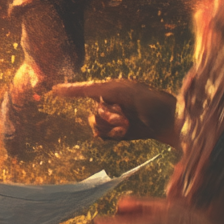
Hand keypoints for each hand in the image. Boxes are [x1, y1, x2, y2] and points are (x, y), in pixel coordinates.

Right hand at [53, 79, 177, 144]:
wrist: (169, 122)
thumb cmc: (149, 101)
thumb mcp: (121, 90)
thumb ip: (97, 89)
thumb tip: (79, 87)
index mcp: (109, 89)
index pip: (84, 89)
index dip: (70, 90)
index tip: (54, 90)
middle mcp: (109, 103)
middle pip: (92, 111)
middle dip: (106, 115)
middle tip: (124, 116)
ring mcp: (113, 119)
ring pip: (95, 124)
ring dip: (110, 126)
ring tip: (127, 125)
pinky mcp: (117, 133)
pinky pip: (102, 135)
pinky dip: (112, 135)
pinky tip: (124, 133)